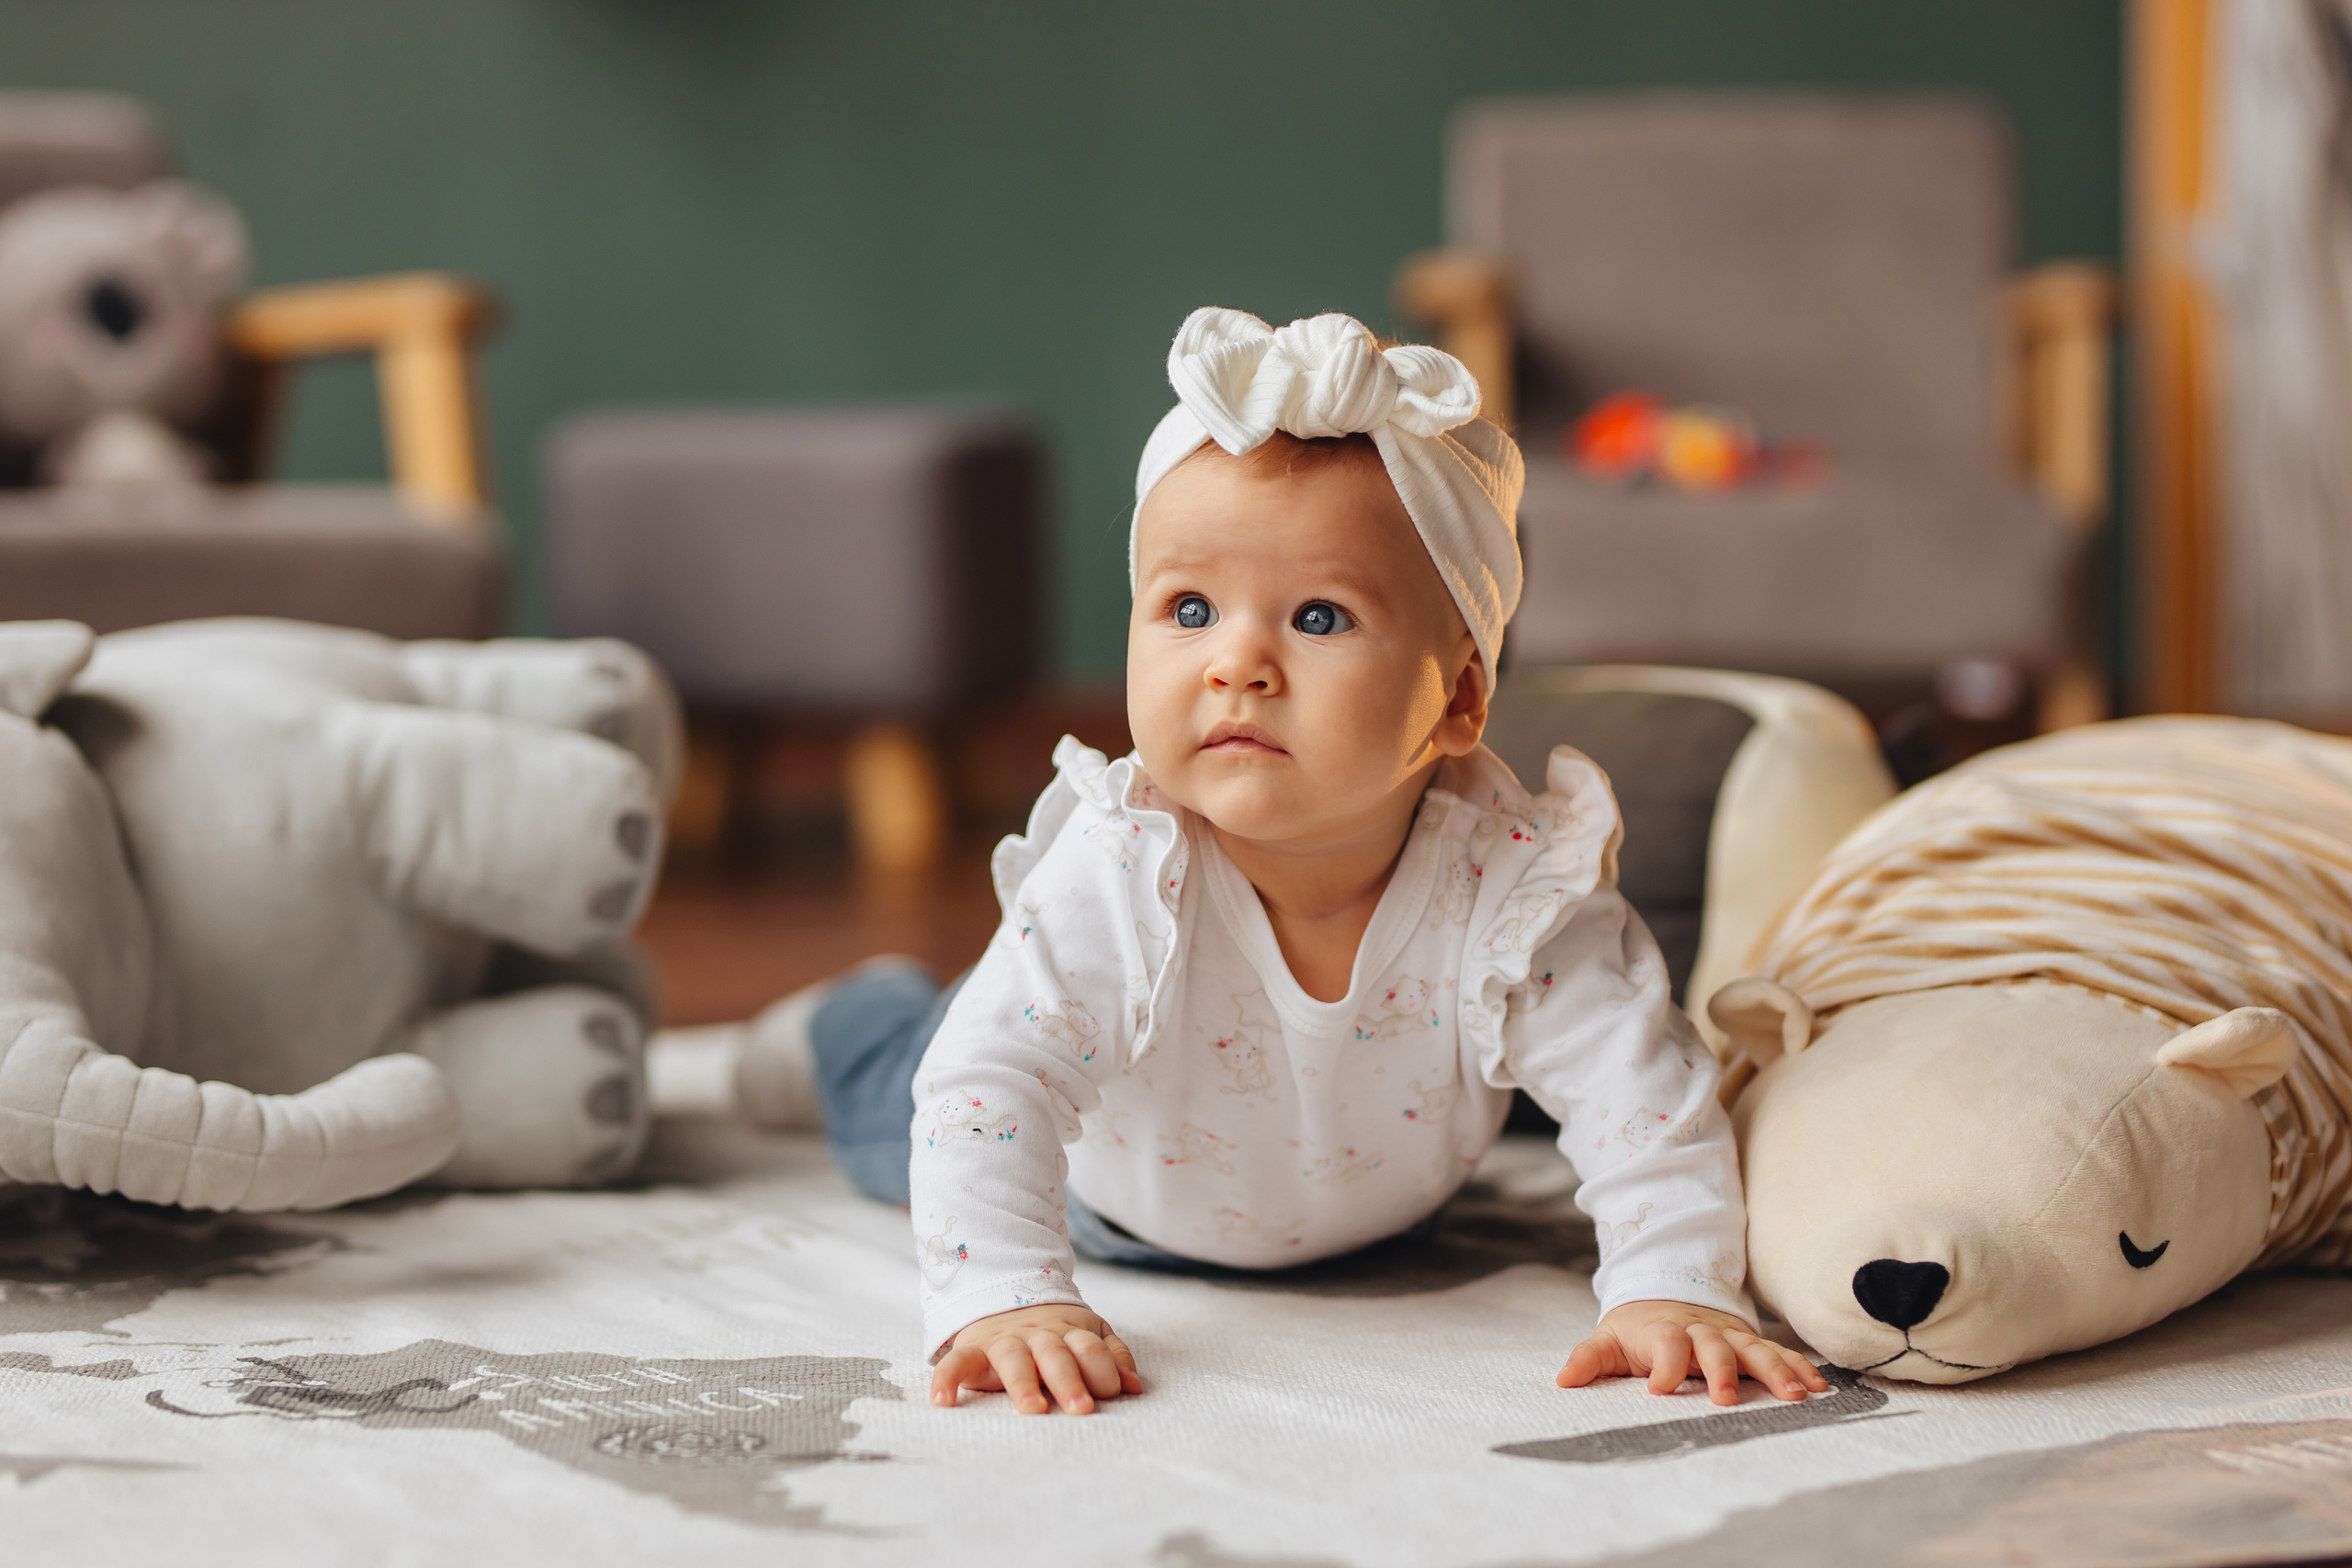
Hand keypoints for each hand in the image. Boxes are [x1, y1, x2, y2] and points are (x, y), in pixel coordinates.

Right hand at [930, 1304, 1142, 1414]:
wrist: (1003, 1297)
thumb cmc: (1055, 1331)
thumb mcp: (1089, 1333)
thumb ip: (1113, 1357)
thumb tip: (1135, 1388)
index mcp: (1069, 1331)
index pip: (1090, 1347)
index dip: (1102, 1368)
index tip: (1110, 1393)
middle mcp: (1037, 1335)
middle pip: (1056, 1355)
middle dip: (1069, 1381)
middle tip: (1080, 1409)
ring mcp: (1003, 1341)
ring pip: (1014, 1358)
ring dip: (1023, 1383)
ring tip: (1032, 1409)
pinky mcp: (972, 1350)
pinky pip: (957, 1361)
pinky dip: (947, 1378)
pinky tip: (942, 1402)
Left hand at [1556, 1299, 1826, 1406]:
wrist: (1667, 1296)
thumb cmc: (1637, 1331)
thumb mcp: (1608, 1341)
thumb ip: (1589, 1361)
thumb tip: (1562, 1381)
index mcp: (1663, 1331)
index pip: (1665, 1344)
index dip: (1664, 1364)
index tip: (1659, 1388)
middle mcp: (1700, 1332)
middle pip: (1713, 1347)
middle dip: (1720, 1371)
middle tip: (1726, 1400)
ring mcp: (1730, 1337)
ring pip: (1755, 1350)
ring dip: (1775, 1371)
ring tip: (1796, 1395)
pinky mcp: (1751, 1345)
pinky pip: (1780, 1354)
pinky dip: (1800, 1368)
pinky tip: (1820, 1387)